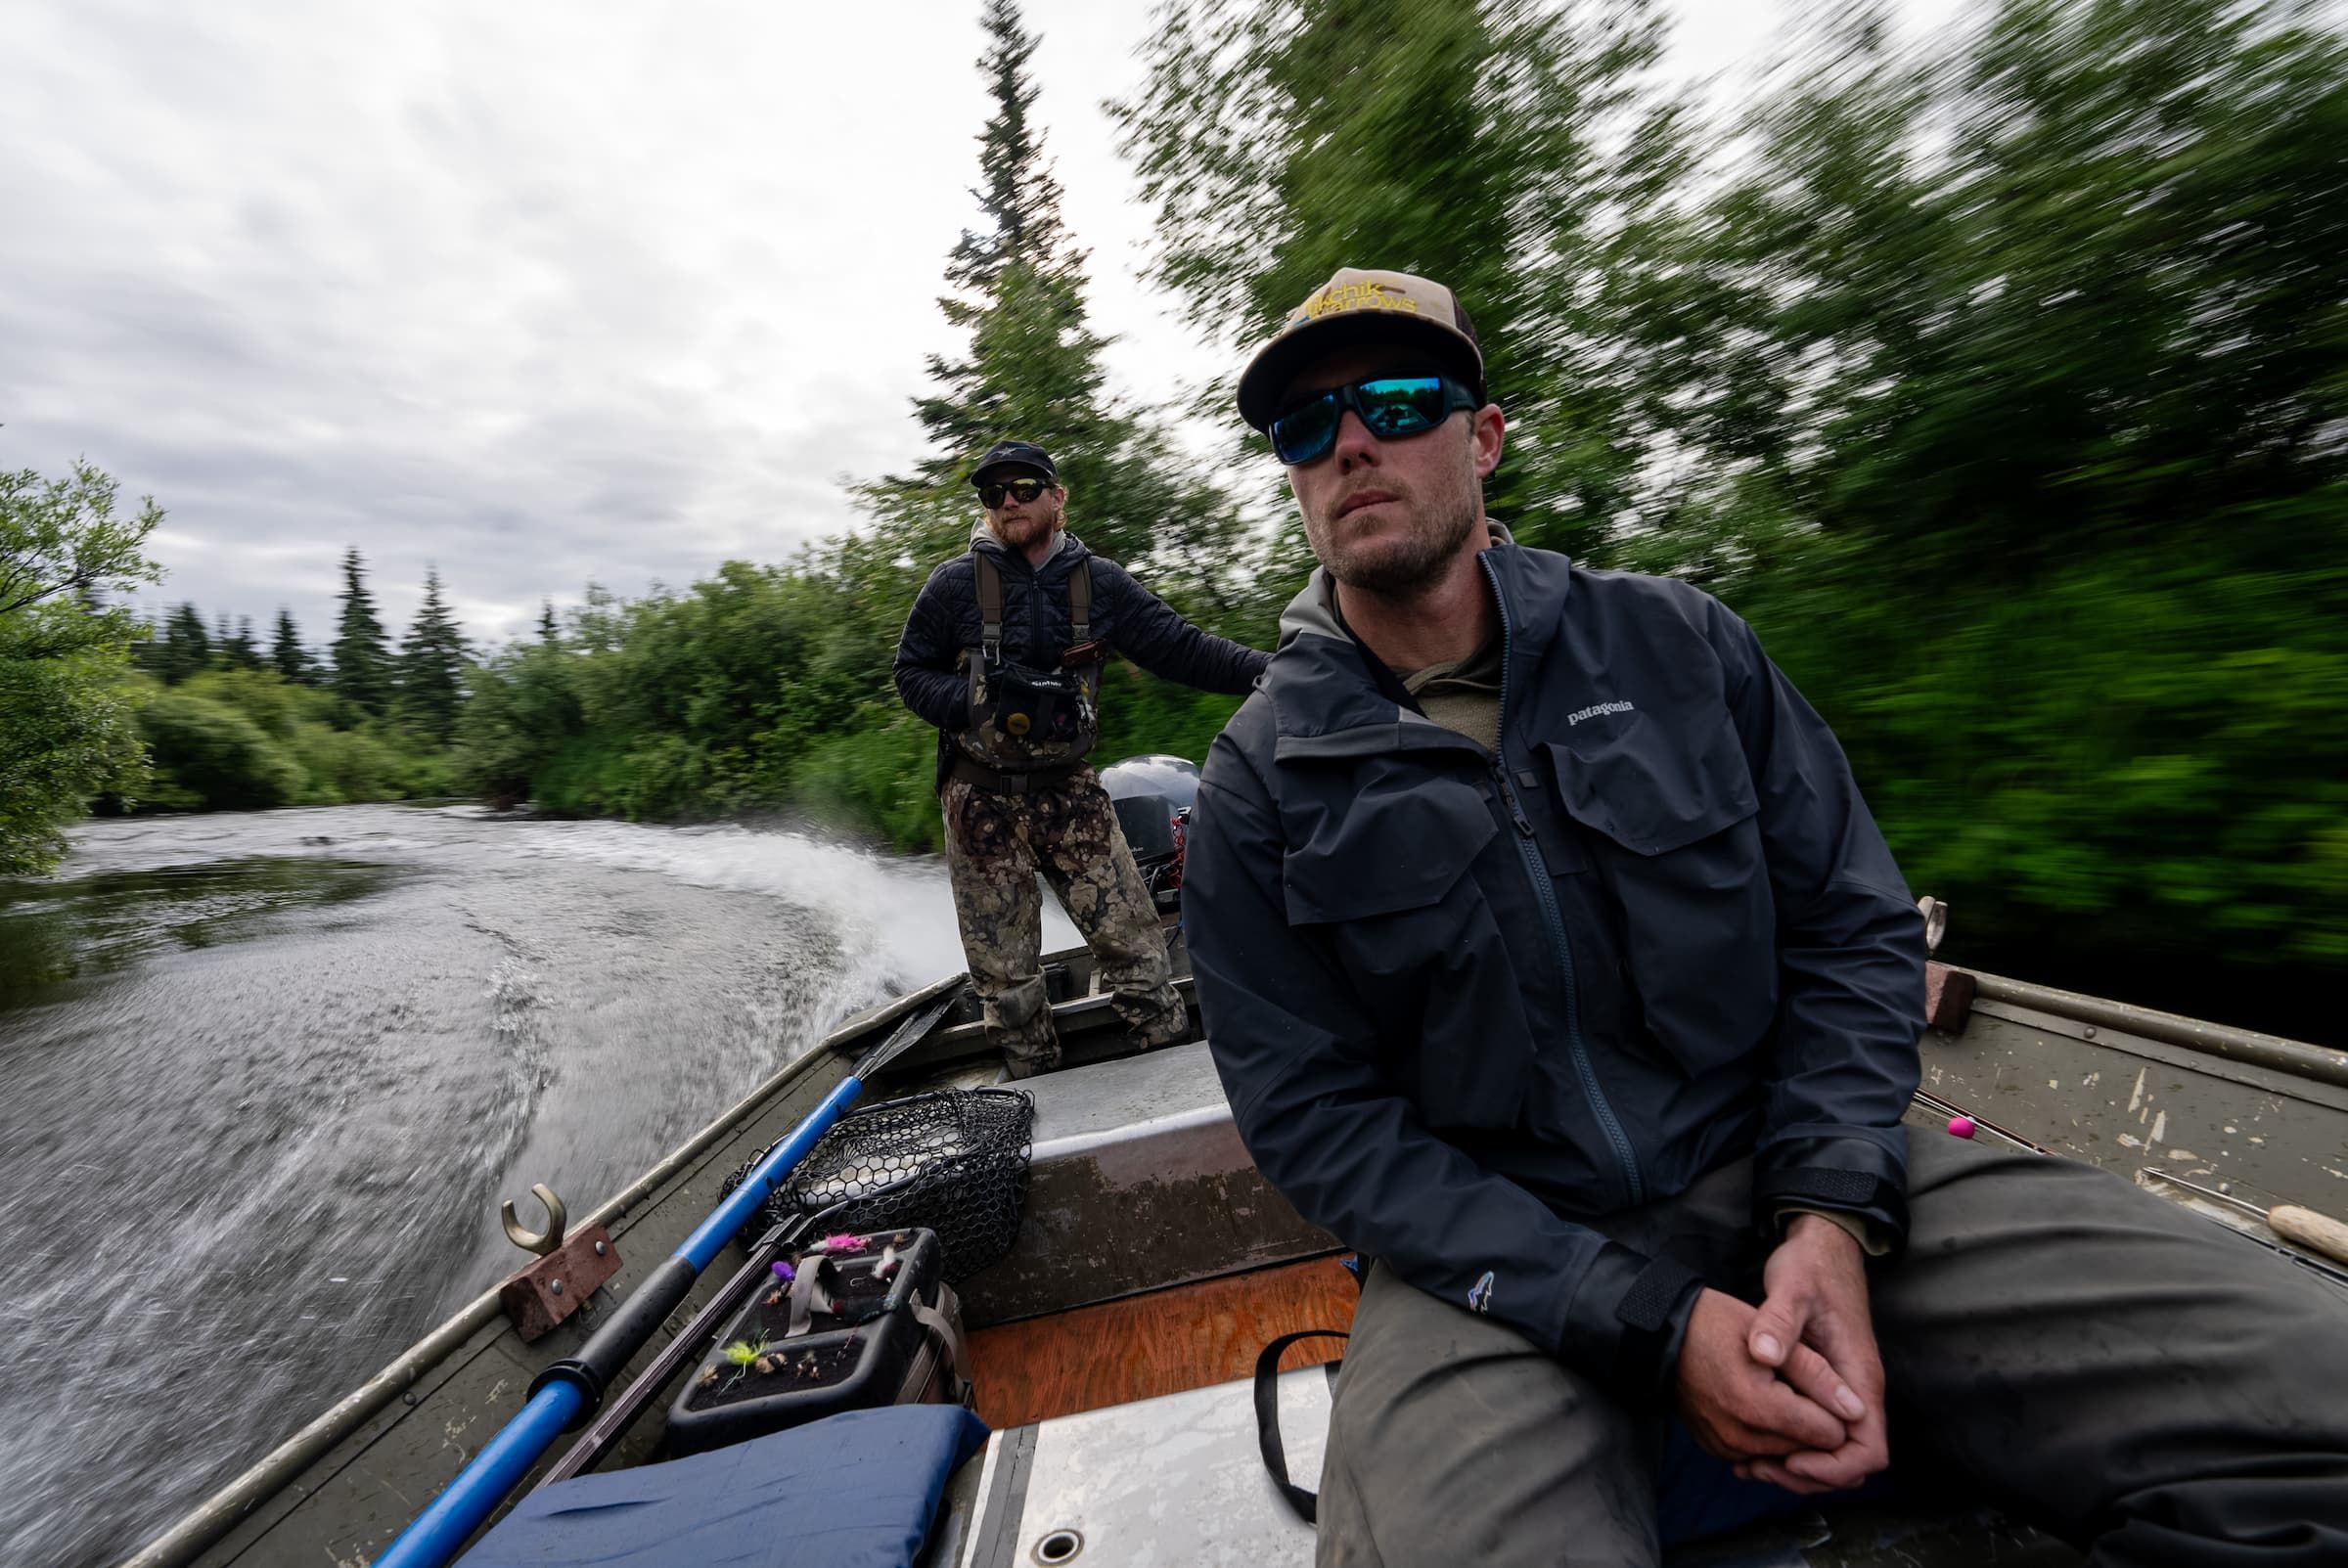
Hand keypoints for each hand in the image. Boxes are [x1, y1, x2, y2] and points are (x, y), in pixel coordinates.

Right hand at [1673, 1288, 1851, 1463]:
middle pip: (1810, 1450)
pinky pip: (1761, 1456)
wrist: (1663, 1335)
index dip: (1836, 1409)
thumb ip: (1817, 1374)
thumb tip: (1856, 1410)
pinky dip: (1769, 1438)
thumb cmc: (1716, 1324)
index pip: (1829, 1435)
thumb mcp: (1772, 1336)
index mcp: (1758, 1406)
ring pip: (1788, 1457)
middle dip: (1817, 1424)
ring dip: (1793, 1432)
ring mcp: (1726, 1448)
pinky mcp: (1717, 1451)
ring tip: (1779, 1393)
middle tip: (1802, 1387)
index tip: (1823, 1384)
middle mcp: (1741, 1437)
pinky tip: (1760, 1407)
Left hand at [1735, 1214, 1888, 1494]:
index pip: (1868, 1449)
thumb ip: (1777, 1321)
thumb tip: (1762, 1356)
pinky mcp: (1827, 1386)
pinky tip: (1754, 1441)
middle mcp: (1858, 1390)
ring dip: (1799, 1466)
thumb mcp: (1790, 1288)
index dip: (1832, 1467)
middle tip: (1757, 1468)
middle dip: (1810, 1476)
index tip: (1788, 1458)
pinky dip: (1793, 1446)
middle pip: (1852, 1462)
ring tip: (1750, 1462)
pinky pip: (1819, 1432)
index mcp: (1859, 1376)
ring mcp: (1844, 1390)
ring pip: (1835, 1452)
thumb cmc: (1810, 1267)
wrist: (1822, 1246)